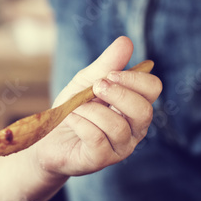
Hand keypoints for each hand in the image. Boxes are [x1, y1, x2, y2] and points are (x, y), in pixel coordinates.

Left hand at [33, 36, 161, 177]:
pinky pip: (97, 138)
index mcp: (134, 106)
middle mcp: (134, 129)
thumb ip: (107, 64)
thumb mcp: (87, 81)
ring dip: (92, 110)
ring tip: (76, 107)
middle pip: (144, 110)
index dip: (135, 78)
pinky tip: (71, 119)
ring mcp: (120, 147)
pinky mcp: (101, 160)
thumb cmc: (73, 109)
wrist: (46, 137)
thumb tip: (126, 41)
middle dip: (118, 94)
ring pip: (118, 126)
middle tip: (95, 87)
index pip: (153, 89)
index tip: (109, 74)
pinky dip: (81, 123)